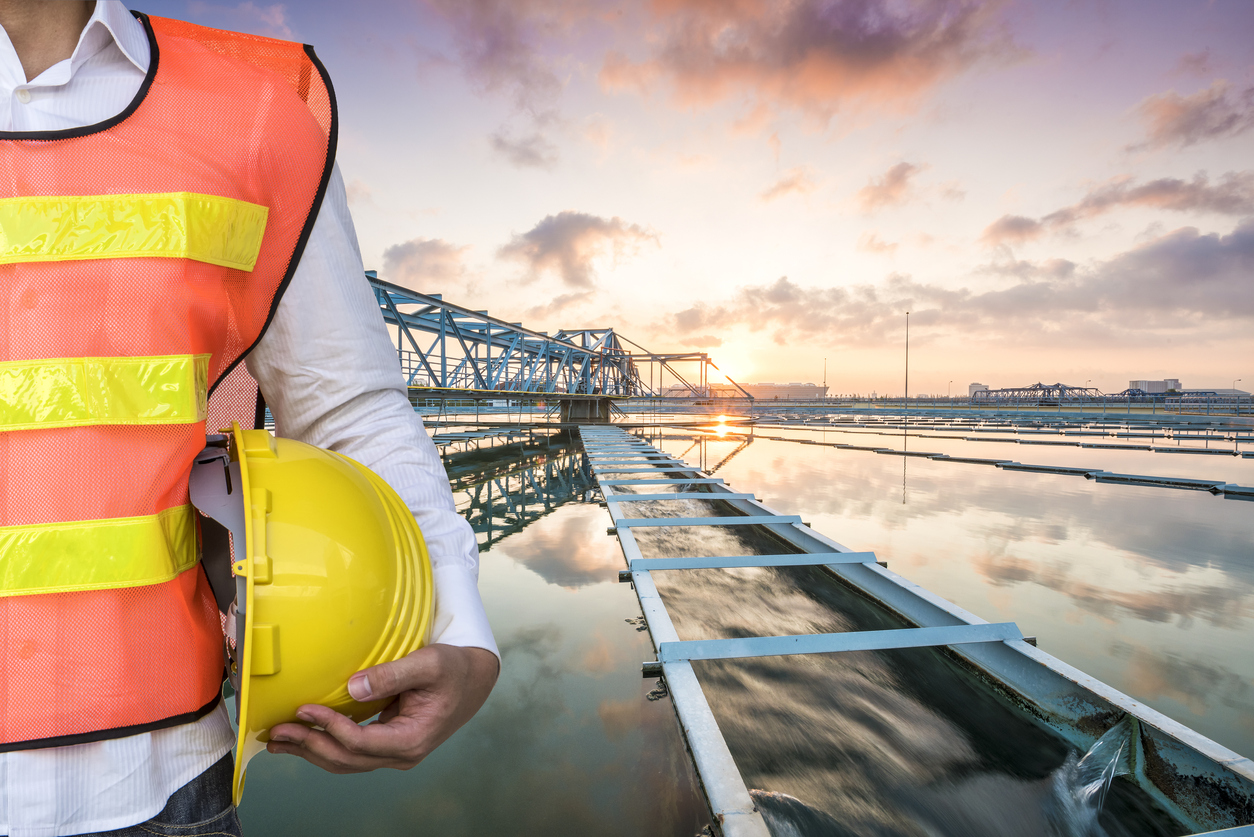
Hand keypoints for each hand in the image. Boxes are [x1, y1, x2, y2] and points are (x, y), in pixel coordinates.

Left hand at [266, 643, 498, 772]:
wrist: (475, 679)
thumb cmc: (455, 669)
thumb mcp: (428, 663)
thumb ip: (392, 675)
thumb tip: (353, 687)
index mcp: (412, 739)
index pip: (360, 742)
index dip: (329, 728)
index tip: (305, 708)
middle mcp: (402, 754)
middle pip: (347, 759)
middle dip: (309, 745)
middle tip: (277, 731)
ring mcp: (395, 753)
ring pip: (345, 762)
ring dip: (311, 751)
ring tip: (280, 740)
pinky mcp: (388, 744)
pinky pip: (352, 753)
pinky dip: (325, 746)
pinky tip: (304, 738)